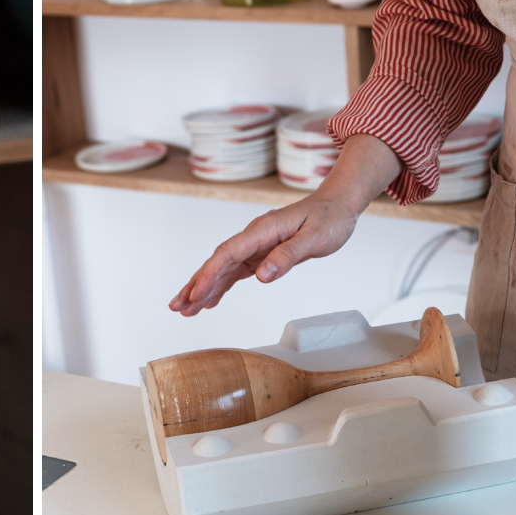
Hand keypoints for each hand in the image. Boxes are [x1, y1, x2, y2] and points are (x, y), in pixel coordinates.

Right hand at [168, 135, 404, 315]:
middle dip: (196, 284)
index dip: (209, 275)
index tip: (196, 294)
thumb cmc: (329, 219)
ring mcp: (256, 245)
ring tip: (185, 309)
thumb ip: (288, 256)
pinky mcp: (262, 253)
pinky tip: (210, 301)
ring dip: (204, 288)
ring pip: (223, 268)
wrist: (337, 205)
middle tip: (177, 306)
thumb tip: (262, 276)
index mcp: (263, 230)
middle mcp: (254, 236)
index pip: (228, 253)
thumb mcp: (315, 238)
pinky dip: (221, 286)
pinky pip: (236, 271)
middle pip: (218, 261)